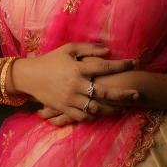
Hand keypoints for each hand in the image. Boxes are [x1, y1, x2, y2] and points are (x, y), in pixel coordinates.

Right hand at [12, 43, 137, 122]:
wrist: (29, 76)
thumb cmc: (51, 60)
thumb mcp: (68, 49)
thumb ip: (88, 49)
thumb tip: (108, 51)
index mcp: (78, 68)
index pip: (105, 66)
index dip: (121, 65)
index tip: (134, 63)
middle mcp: (76, 85)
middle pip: (105, 92)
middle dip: (123, 94)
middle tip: (137, 94)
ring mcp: (70, 99)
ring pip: (96, 108)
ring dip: (111, 110)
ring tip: (123, 109)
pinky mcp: (64, 108)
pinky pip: (82, 117)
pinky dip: (93, 117)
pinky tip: (102, 114)